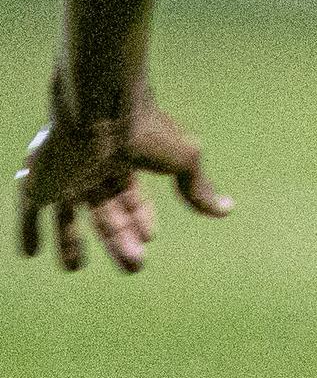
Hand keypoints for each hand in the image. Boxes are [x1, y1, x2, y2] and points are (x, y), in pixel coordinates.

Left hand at [20, 76, 227, 272]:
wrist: (99, 109)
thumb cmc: (146, 129)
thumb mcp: (183, 160)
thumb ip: (198, 187)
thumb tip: (227, 210)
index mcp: (125, 161)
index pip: (130, 196)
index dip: (139, 219)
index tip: (148, 239)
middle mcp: (92, 169)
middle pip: (104, 212)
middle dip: (119, 241)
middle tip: (134, 266)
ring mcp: (64, 176)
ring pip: (65, 215)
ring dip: (69, 242)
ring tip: (73, 268)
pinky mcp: (39, 183)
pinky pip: (28, 212)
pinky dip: (28, 232)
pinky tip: (29, 252)